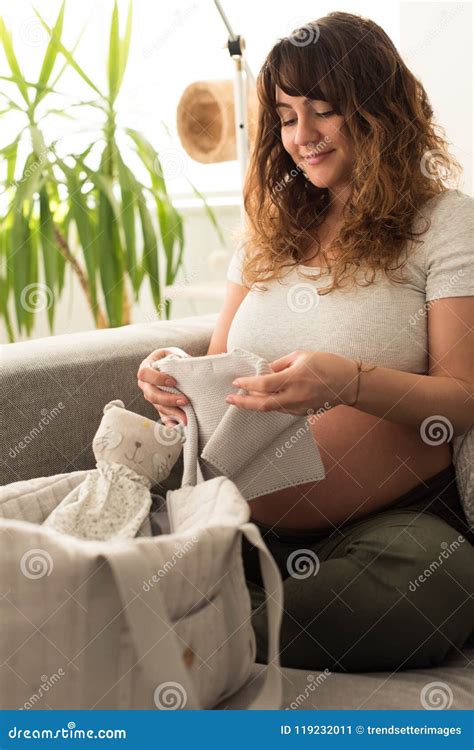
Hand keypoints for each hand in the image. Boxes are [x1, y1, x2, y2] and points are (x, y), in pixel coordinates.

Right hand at [137, 348, 188, 425]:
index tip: (173, 382)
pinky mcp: (159, 406)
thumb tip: (178, 364)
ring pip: (157, 406)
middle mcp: (145, 384)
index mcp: (146, 367)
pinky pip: (163, 415)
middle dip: (168, 399)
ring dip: (172, 412)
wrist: (178, 366)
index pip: (145, 373)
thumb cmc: (175, 358)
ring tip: (186, 417)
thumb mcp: (175, 354)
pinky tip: (179, 426)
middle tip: (184, 401)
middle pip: (150, 394)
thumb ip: (175, 358)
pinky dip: (171, 421)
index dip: (157, 379)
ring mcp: (151, 396)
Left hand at [225, 350, 358, 415]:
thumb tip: (264, 371)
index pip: (264, 384)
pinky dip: (269, 404)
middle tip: (229, 399)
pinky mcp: (302, 413)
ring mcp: (299, 407)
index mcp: (294, 378)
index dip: (247, 384)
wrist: (349, 383)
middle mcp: (295, 396)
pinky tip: (262, 398)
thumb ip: (280, 365)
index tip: (236, 381)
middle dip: (243, 403)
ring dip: (255, 403)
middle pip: (263, 404)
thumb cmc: (327, 364)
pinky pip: (281, 409)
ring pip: (271, 409)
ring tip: (243, 397)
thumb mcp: (301, 356)